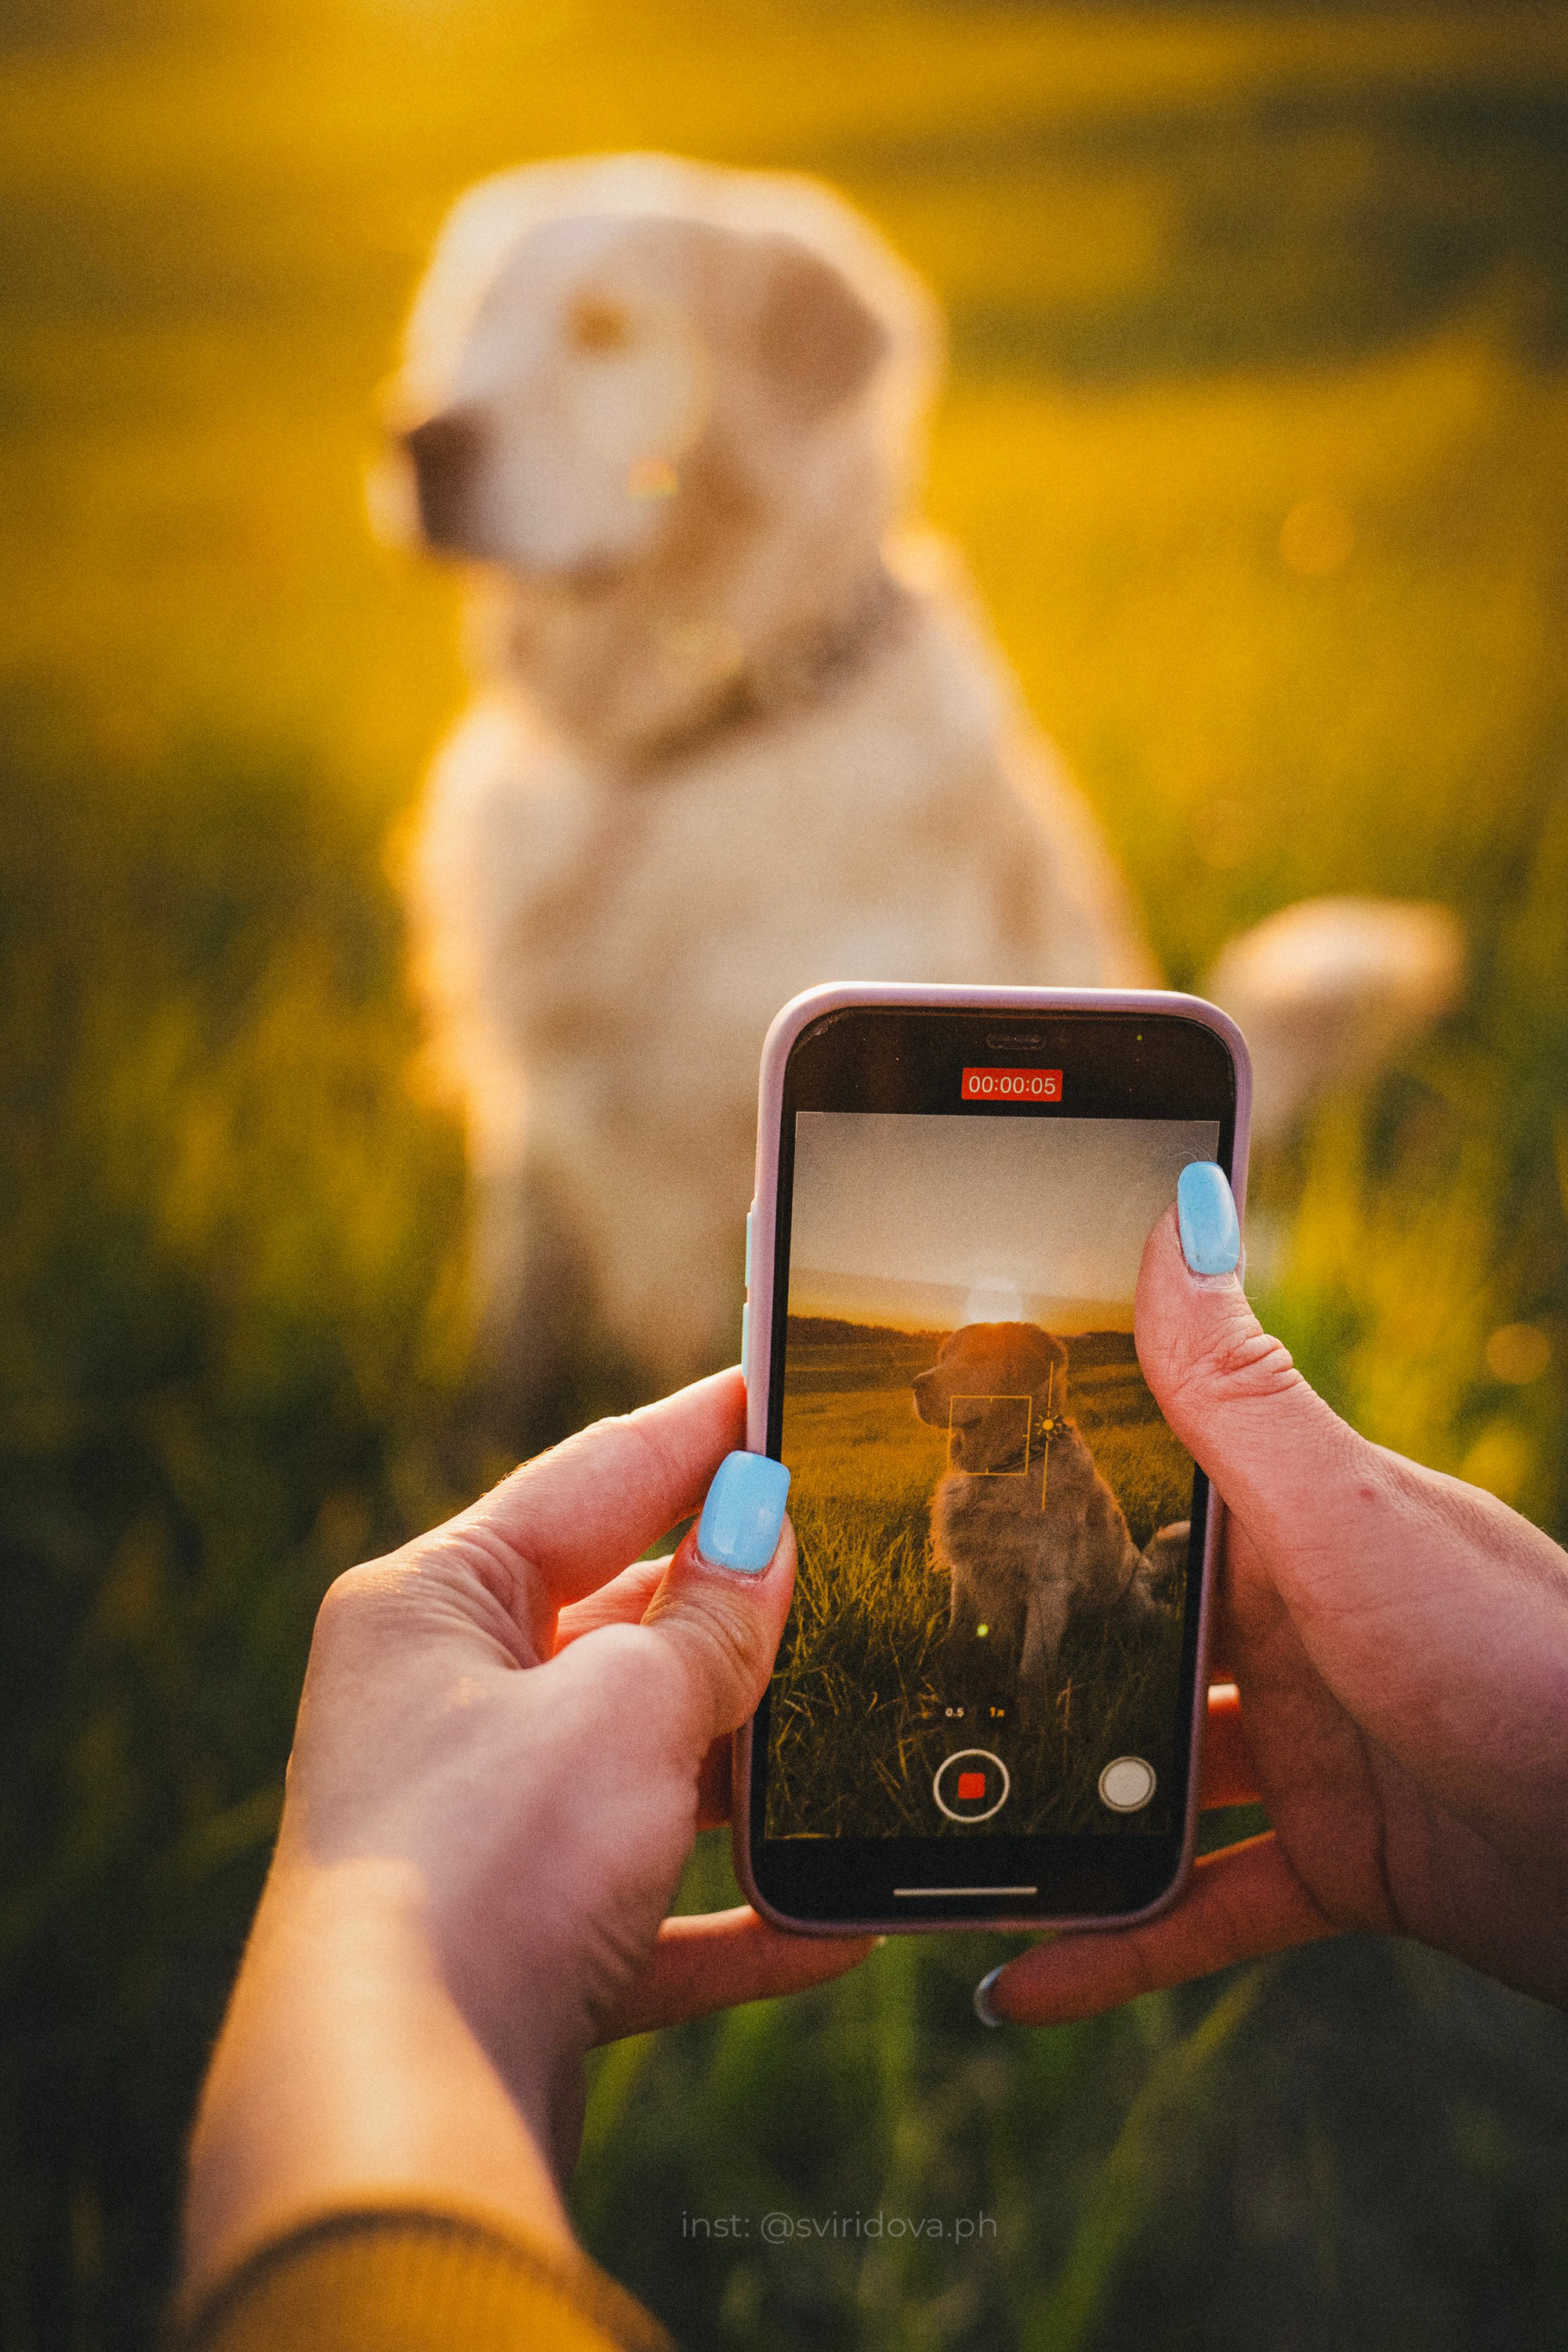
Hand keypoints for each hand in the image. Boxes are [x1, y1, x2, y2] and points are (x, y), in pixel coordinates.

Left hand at [183, 1370, 868, 2303]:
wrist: (407, 2100)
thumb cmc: (491, 1860)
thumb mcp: (625, 1705)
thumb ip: (710, 1619)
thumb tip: (759, 1538)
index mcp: (433, 1604)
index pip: (593, 1477)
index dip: (700, 1431)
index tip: (778, 1386)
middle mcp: (441, 1703)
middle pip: (618, 1625)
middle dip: (735, 1612)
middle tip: (851, 1564)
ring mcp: (477, 1828)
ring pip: (642, 1766)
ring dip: (748, 1772)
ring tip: (856, 1742)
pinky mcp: (518, 1944)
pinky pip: (649, 1907)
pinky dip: (736, 1914)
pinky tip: (833, 1925)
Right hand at [979, 1186, 1567, 2025]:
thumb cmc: (1526, 1662)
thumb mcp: (1350, 1521)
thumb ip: (1237, 1395)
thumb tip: (1179, 1202)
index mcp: (1296, 1520)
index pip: (1143, 1480)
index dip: (1035, 1474)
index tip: (921, 1474)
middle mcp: (1300, 1620)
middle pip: (1129, 1632)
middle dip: (1023, 1653)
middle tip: (891, 1673)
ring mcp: (1322, 1743)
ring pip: (1152, 1774)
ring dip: (1055, 1808)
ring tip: (937, 1835)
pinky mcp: (1344, 1862)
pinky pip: (1205, 1902)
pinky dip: (1117, 1942)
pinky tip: (1017, 1978)